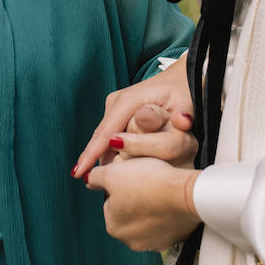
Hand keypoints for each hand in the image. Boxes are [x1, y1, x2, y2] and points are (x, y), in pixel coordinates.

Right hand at [72, 54, 193, 177]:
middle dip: (93, 158)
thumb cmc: (184, 93)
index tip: (78, 173)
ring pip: (105, 136)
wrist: (180, 79)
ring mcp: (115, 105)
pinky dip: (109, 149)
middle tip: (90, 185)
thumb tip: (181, 122)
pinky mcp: (117, 111)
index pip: (106, 132)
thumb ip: (181, 115)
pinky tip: (109, 166)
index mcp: (129, 100)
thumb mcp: (185, 104)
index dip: (92, 153)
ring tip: (97, 181)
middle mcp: (116, 101)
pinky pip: (110, 133)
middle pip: (101, 136)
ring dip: (102, 155)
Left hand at [86, 158, 201, 251]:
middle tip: (146, 181)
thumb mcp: (112, 172)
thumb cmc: (148, 181)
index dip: (120, 184)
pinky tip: (169, 199)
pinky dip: (165, 213)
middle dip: (134, 197)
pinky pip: (164, 224)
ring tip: (159, 188)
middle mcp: (130, 240)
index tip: (133, 176)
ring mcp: (153, 243)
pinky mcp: (173, 240)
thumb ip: (94, 177)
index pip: (110, 201)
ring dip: (150, 205)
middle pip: (127, 211)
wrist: (185, 192)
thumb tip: (88, 180)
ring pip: (146, 218)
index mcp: (113, 226)